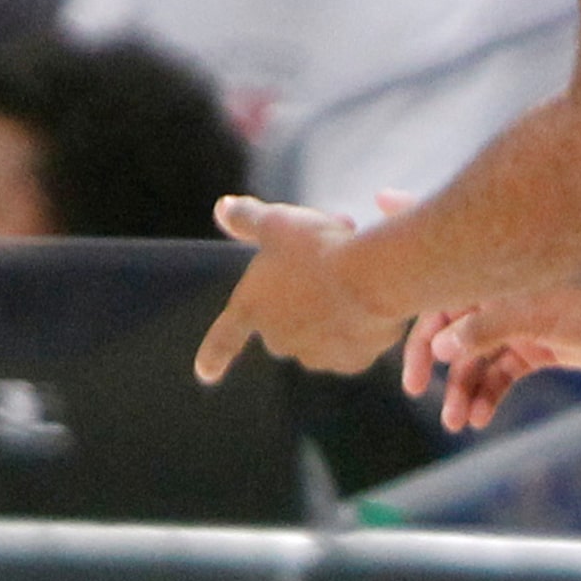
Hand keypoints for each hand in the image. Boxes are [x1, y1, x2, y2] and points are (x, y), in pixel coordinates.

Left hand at [195, 196, 406, 382]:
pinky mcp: (353, 361)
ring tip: (355, 278)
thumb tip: (222, 207)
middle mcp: (279, 339)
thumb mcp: (278, 222)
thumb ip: (247, 218)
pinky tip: (373, 301)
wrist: (374, 277)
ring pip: (321, 332)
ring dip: (331, 311)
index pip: (224, 338)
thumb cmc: (319, 248)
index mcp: (252, 309)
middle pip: (284, 323)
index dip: (214, 354)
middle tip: (327, 263)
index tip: (206, 373)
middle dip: (303, 296)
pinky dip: (360, 326)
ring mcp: (316, 354)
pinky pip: (353, 343)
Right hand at [401, 262, 580, 431]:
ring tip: (457, 422)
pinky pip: (501, 373)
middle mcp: (508, 292)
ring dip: (464, 388)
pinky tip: (480, 418)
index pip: (448, 283)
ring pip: (477, 356)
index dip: (422, 310)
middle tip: (420, 394)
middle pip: (454, 325)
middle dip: (434, 360)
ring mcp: (523, 321)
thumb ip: (486, 328)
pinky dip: (489, 394)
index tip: (410, 361)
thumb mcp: (539, 315)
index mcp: (505, 270)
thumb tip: (437, 350)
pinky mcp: (539, 347)